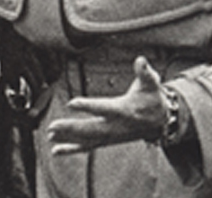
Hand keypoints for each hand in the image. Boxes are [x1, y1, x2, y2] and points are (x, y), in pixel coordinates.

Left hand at [46, 56, 170, 154]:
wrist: (161, 121)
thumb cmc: (153, 98)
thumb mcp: (152, 83)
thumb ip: (145, 72)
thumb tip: (141, 60)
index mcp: (124, 110)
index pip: (103, 108)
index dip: (88, 106)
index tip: (72, 103)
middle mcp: (116, 126)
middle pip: (90, 128)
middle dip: (71, 128)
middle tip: (53, 126)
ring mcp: (111, 136)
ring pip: (87, 139)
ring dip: (68, 138)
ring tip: (50, 135)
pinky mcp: (107, 140)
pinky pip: (88, 146)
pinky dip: (72, 149)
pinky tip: (56, 150)